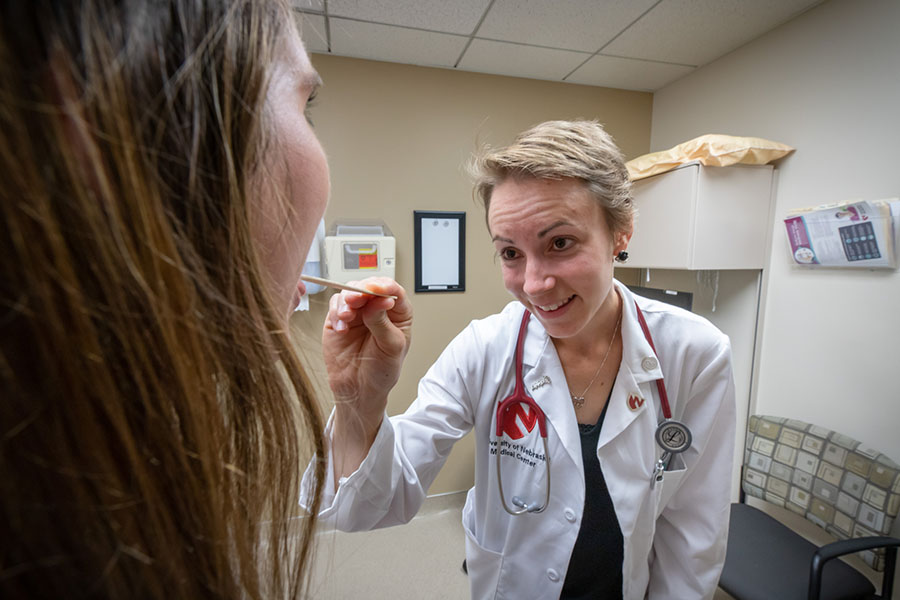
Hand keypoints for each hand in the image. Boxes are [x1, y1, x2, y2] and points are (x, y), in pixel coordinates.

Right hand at [323, 277, 411, 426]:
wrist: (358, 390)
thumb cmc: (380, 370)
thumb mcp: (390, 347)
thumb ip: (383, 322)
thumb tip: (380, 300)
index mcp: (398, 313)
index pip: (394, 291)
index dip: (385, 287)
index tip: (377, 289)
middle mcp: (377, 309)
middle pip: (369, 286)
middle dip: (362, 290)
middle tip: (356, 298)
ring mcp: (357, 312)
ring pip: (350, 292)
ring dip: (347, 301)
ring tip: (347, 316)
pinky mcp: (338, 319)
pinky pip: (335, 306)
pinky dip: (336, 313)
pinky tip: (341, 329)